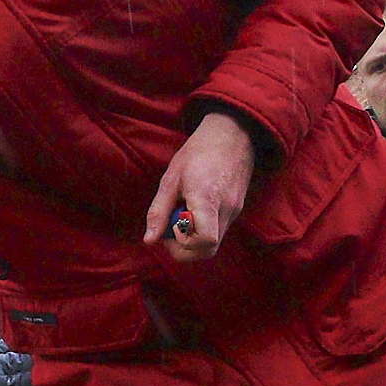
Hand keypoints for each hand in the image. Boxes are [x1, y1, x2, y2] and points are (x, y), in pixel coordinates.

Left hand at [145, 114, 257, 262]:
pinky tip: (194, 210)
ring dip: (193, 240)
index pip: (204, 241)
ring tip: (182, 215)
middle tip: (171, 227)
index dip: (183, 244)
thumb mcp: (170, 178)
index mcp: (207, 198)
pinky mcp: (237, 210)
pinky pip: (219, 232)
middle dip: (184, 248)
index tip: (171, 227)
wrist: (233, 134)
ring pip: (214, 244)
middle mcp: (225, 209)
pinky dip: (202, 230)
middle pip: (208, 250)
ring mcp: (235, 211)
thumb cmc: (198, 152)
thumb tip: (148, 241)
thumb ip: (159, 212)